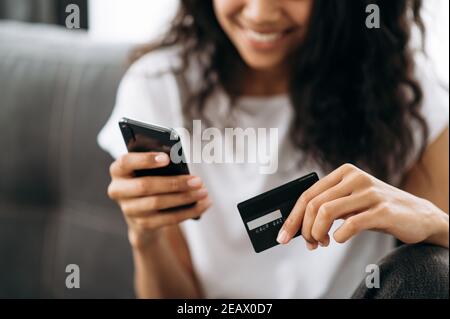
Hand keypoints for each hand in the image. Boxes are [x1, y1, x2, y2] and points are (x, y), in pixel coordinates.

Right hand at [108, 152, 211, 247]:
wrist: (143, 211)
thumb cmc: (150, 179)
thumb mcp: (149, 170)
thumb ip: (160, 165)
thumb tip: (182, 166)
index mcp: (118, 171)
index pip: (126, 162)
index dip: (145, 160)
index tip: (167, 158)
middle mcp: (118, 191)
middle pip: (146, 186)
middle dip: (174, 183)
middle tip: (197, 180)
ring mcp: (129, 210)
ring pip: (158, 203)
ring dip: (184, 198)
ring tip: (203, 192)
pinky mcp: (142, 225)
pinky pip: (168, 219)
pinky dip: (188, 211)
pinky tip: (203, 205)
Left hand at [277, 164, 448, 249]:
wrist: (418, 214)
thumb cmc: (377, 209)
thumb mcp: (350, 203)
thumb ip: (328, 207)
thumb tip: (298, 226)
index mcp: (344, 173)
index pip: (307, 194)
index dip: (292, 217)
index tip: (283, 235)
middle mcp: (355, 178)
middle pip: (314, 204)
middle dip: (303, 228)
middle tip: (308, 244)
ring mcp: (370, 192)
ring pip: (326, 212)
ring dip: (317, 233)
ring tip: (321, 243)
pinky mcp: (383, 209)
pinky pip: (350, 224)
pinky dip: (339, 236)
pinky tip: (339, 239)